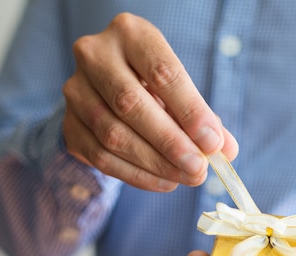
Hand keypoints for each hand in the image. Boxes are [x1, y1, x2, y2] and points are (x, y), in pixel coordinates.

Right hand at [62, 13, 237, 190]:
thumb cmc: (154, 86)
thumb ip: (204, 118)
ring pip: (114, 135)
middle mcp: (94, 55)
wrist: (106, 90)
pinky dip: (137, 175)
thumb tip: (226, 150)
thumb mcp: (180, 90)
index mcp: (130, 34)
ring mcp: (76, 91)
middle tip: (199, 168)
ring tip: (186, 177)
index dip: (190, 110)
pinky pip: (102, 157)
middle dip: (170, 142)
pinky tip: (165, 181)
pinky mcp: (69, 125)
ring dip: (155, 163)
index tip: (212, 142)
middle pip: (131, 104)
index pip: (162, 72)